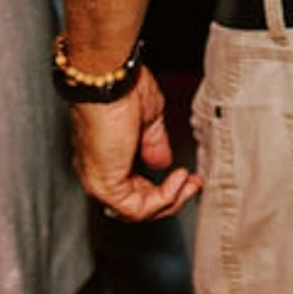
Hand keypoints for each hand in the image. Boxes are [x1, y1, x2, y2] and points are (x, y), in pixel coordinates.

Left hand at [69, 66, 201, 220]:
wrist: (110, 81)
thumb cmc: (122, 89)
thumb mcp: (148, 120)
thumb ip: (154, 145)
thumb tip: (162, 162)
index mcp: (106, 156)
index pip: (134, 189)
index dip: (165, 189)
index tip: (188, 178)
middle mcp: (99, 172)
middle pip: (138, 206)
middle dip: (173, 198)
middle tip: (193, 184)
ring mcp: (99, 180)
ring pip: (138, 211)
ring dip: (171, 200)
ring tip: (187, 182)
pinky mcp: (105, 185)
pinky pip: (137, 208)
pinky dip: (164, 198)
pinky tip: (178, 179)